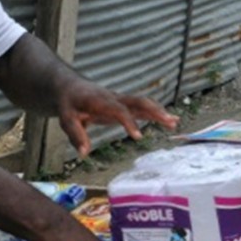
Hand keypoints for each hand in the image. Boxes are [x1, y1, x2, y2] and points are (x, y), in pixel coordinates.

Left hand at [58, 82, 178, 156]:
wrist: (71, 87)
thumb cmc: (69, 104)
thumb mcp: (66, 119)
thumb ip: (76, 135)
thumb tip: (84, 153)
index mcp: (100, 101)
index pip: (118, 110)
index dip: (129, 122)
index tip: (138, 137)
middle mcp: (114, 98)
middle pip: (137, 101)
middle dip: (154, 111)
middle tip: (168, 121)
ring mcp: (120, 100)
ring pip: (143, 103)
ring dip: (159, 111)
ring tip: (174, 122)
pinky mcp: (124, 104)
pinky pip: (142, 107)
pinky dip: (156, 113)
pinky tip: (170, 121)